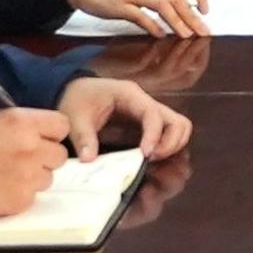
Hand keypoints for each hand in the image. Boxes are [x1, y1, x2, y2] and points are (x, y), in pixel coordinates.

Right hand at [0, 103, 70, 218]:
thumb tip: (37, 130)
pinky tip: (2, 187)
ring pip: (48, 178)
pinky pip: (33, 196)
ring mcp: (28, 177)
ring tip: (9, 174)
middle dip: (45, 157)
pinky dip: (21, 193)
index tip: (43, 136)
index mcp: (23, 123)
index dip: (52, 133)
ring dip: (34, 176)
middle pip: (59, 155)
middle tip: (25, 158)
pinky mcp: (21, 200)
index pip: (61, 126)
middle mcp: (31, 148)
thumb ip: (20, 124)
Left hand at [52, 76, 192, 163]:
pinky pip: (168, 134)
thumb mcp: (74, 117)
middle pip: (176, 120)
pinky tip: (150, 159)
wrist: (73, 91)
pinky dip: (167, 147)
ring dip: (172, 146)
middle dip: (170, 143)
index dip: (154, 135)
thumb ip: (83, 138)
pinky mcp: (147, 124)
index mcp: (129, 94)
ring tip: (152, 159)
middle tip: (151, 159)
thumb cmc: (76, 99)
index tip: (145, 155)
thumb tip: (90, 160)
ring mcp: (148, 113)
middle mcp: (145, 102)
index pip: (152, 113)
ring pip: (178, 127)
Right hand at [62, 0, 211, 38]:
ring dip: (178, 22)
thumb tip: (173, 1)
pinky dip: (152, 26)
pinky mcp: (119, 5)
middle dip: (194, 16)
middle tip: (204, 31)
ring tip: (186, 35)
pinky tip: (159, 34)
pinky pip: (140, 16)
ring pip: (163, 5)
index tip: (205, 10)